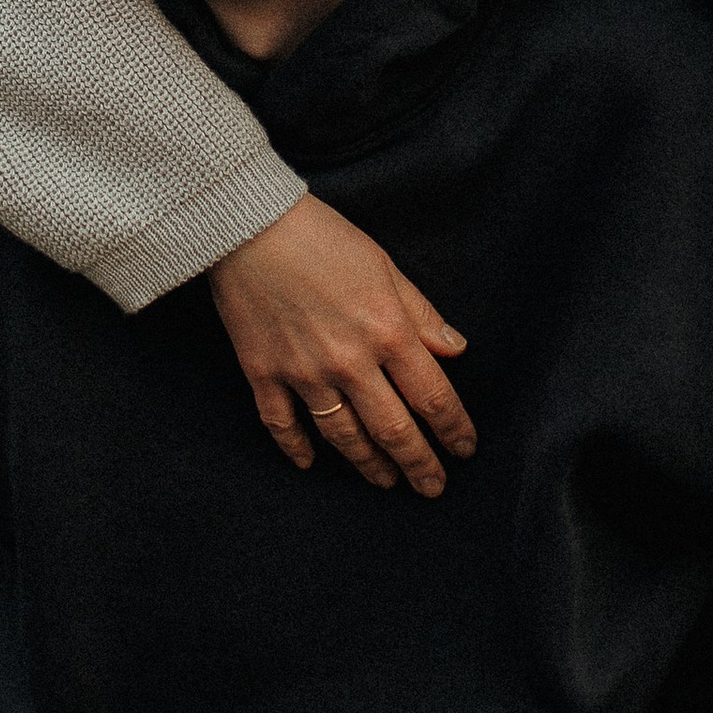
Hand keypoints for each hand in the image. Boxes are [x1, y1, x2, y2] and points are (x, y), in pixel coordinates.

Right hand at [208, 193, 474, 495]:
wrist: (248, 225)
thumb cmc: (322, 236)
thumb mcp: (385, 267)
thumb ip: (421, 315)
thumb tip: (456, 350)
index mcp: (387, 332)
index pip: (433, 396)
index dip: (453, 429)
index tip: (465, 449)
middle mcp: (349, 362)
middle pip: (393, 430)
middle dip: (419, 465)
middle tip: (433, 487)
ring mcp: (303, 373)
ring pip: (343, 437)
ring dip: (368, 465)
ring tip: (385, 482)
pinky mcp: (262, 373)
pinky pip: (282, 425)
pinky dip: (297, 449)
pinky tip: (311, 465)